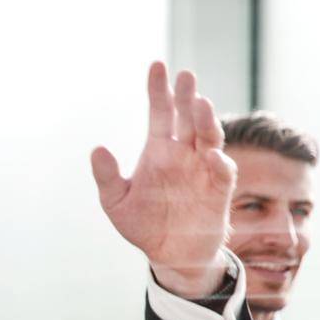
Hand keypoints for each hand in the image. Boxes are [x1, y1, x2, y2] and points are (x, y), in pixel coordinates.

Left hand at [91, 61, 235, 297]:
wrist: (169, 254)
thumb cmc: (143, 223)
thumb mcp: (116, 201)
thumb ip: (107, 176)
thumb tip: (97, 149)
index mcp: (159, 150)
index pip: (160, 112)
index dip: (158, 90)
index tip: (157, 65)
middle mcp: (184, 153)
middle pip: (188, 117)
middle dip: (187, 96)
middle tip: (185, 76)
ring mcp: (203, 168)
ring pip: (209, 137)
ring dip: (206, 121)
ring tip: (200, 104)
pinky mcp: (218, 190)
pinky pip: (222, 172)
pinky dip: (219, 163)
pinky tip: (211, 156)